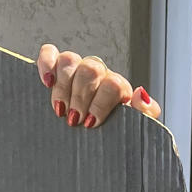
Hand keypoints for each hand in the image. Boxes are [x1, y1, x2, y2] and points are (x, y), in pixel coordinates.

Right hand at [36, 44, 161, 126]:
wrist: (98, 138)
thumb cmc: (112, 131)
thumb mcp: (133, 127)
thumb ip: (145, 112)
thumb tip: (140, 92)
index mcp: (118, 87)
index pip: (112, 83)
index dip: (100, 104)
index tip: (91, 123)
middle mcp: (98, 74)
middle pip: (90, 70)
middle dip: (80, 98)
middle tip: (75, 120)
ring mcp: (77, 68)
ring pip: (70, 60)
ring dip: (63, 87)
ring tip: (60, 109)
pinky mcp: (56, 66)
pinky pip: (50, 53)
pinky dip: (46, 64)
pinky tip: (47, 82)